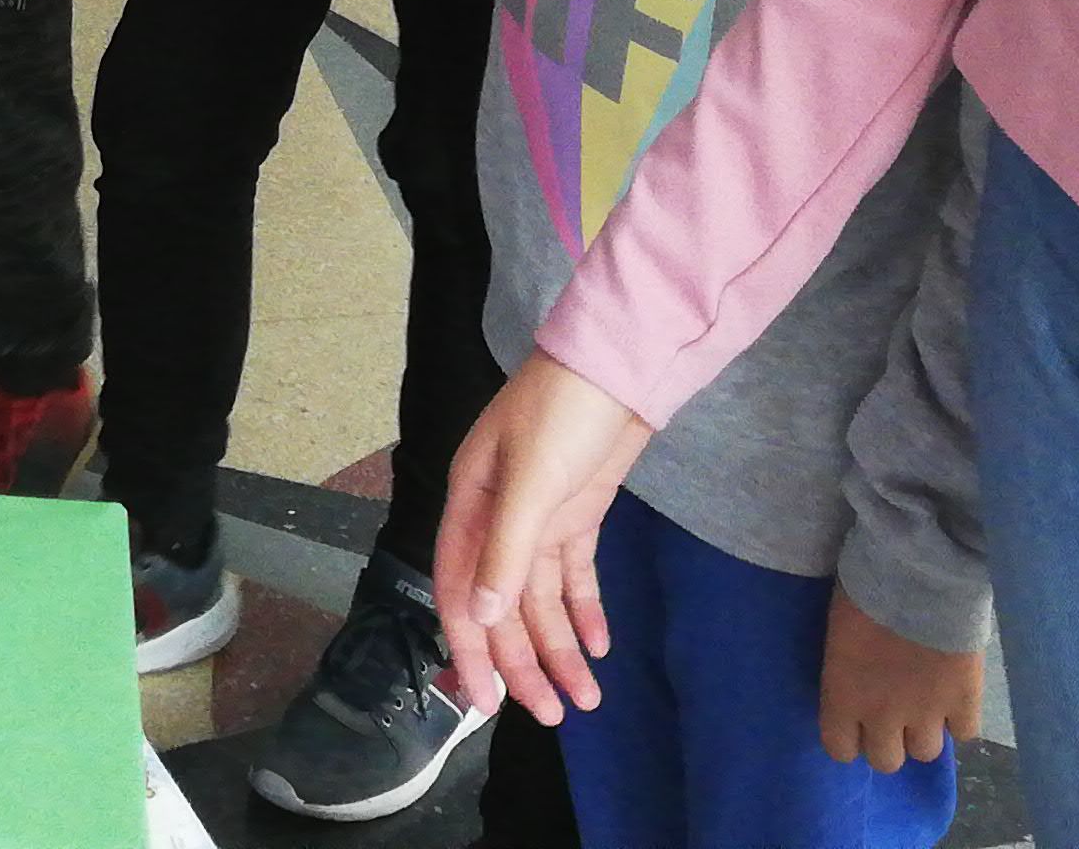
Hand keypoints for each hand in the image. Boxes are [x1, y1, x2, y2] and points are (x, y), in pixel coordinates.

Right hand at [431, 351, 652, 724]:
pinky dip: (585, 611)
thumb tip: (477, 617)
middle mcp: (497, 517)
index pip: (459, 592)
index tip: (487, 704)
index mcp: (469, 504)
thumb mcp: (532, 480)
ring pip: (540, 599)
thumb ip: (504, 550)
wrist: (620, 363)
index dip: (470, 650)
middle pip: (503, 606)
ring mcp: (539, 516)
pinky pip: (574, 575)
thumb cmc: (563, 412)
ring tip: (587, 698)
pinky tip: (598, 646)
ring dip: (560, 647)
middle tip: (553, 715)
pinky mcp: (576, 513)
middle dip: (524, 662)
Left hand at [815, 591, 981, 772]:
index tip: (857, 720)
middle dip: (889, 739)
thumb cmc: (866, 586)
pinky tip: (955, 694)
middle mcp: (882, 715)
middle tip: (894, 711)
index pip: (839, 748)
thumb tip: (857, 678)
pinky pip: (965, 732)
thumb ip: (848, 667)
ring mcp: (927, 713)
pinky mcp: (964, 701)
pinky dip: (960, 718)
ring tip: (927, 702)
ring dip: (925, 731)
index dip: (850, 738)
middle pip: (886, 761)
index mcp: (843, 695)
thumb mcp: (840, 630)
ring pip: (925, 753)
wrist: (919, 572)